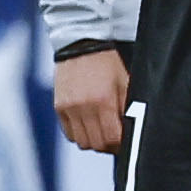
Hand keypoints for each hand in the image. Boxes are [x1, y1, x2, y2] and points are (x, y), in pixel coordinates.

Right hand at [53, 39, 129, 154]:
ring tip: (103, 133)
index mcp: (103, 101)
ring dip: (94, 142)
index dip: (121, 144)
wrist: (82, 44)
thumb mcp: (126, 81)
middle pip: (97, 144)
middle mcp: (83, 107)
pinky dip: (80, 135)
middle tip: (117, 140)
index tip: (126, 141)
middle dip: (109, 146)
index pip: (113, 137)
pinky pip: (69, 134)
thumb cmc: (109, 62)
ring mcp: (68, 109)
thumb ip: (128, 106)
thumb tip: (131, 129)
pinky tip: (90, 126)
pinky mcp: (59, 108)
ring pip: (82, 142)